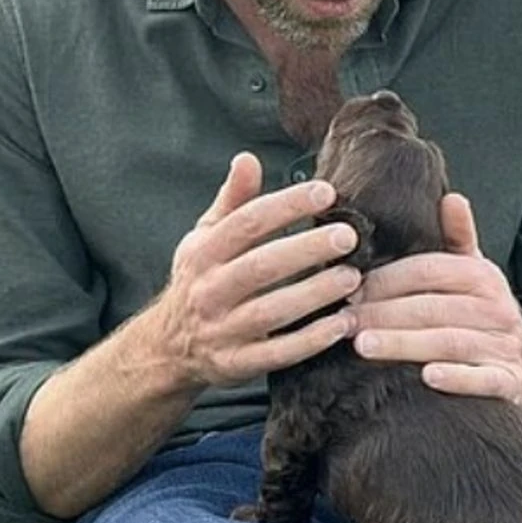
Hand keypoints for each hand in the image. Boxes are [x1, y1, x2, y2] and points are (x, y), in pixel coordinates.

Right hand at [148, 152, 362, 387]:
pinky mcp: (237, 364)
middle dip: (306, 249)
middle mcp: (209, 291)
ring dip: (314, 295)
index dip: (286, 205)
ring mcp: (221, 331)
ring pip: (271, 312)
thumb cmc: (200, 280)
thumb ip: (232, 201)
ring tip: (353, 278)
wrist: (167, 348)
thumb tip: (247, 158)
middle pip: (260, 266)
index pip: (246, 223)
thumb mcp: (205, 238)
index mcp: (203, 253)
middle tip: (349, 236)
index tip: (326, 192)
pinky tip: (343, 325)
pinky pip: (277, 354)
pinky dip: (310, 341)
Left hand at [345, 193, 521, 411]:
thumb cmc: (483, 313)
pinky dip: (456, 378)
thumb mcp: (475, 272)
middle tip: (343, 322)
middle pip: (432, 308)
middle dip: (383, 314)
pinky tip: (427, 378)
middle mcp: (497, 308)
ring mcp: (503, 346)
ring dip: (405, 344)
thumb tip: (451, 197)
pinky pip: (482, 380)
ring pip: (449, 342)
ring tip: (364, 346)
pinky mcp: (507, 381)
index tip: (350, 289)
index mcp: (483, 276)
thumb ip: (458, 237)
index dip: (387, 280)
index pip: (429, 271)